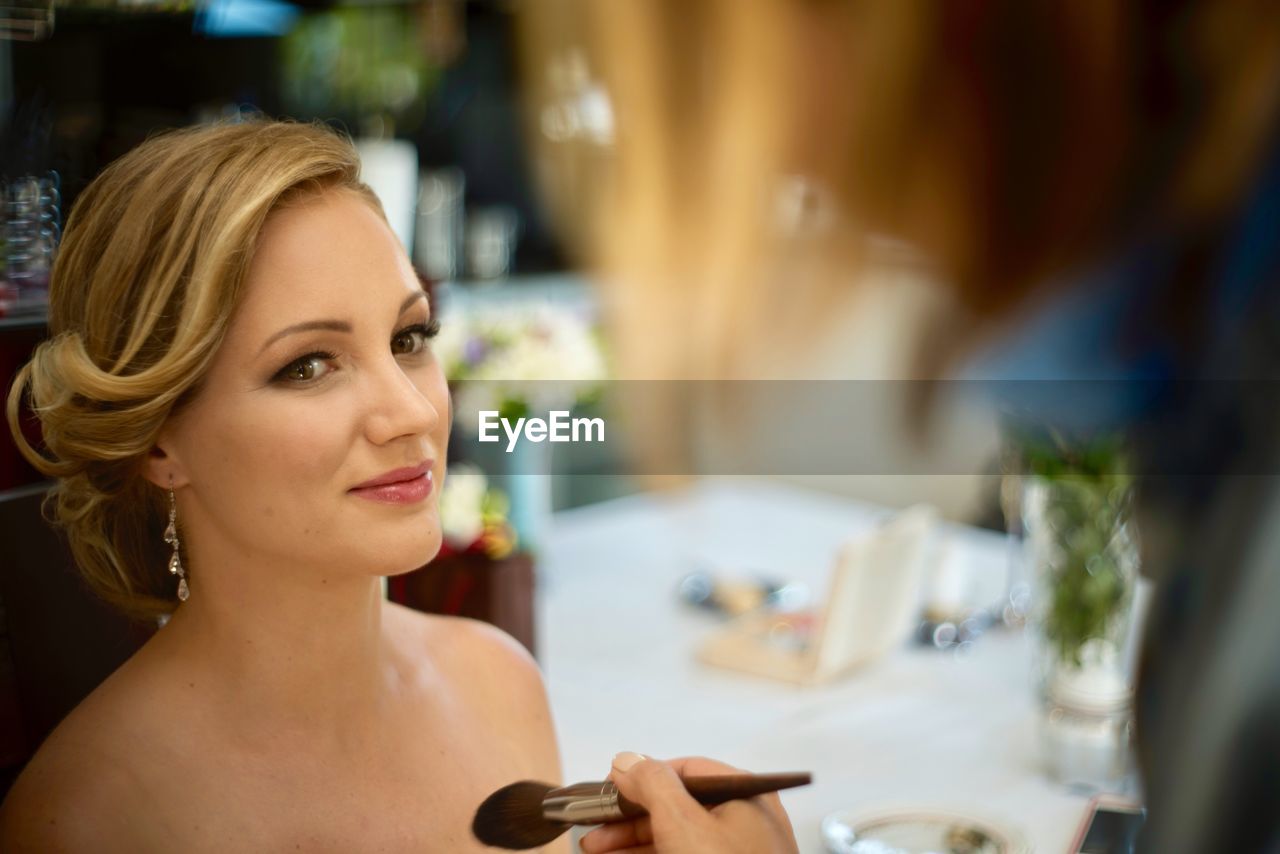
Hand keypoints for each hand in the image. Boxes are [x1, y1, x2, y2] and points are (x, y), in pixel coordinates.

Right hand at [577, 753, 798, 853]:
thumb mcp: (681, 822)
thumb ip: (652, 784)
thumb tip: (627, 760)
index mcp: (743, 794)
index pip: (685, 770)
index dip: (642, 777)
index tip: (608, 789)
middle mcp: (744, 819)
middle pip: (675, 805)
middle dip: (628, 817)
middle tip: (594, 828)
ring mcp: (735, 851)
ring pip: (675, 836)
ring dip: (631, 841)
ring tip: (594, 848)